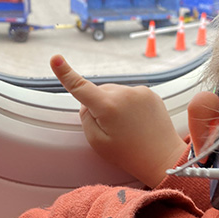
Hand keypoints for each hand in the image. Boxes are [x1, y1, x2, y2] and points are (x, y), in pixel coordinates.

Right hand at [50, 55, 186, 187]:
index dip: (66, 74)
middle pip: (99, 93)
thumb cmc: (129, 154)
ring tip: (127, 127)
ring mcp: (139, 91)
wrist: (163, 157)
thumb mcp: (98, 142)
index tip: (55, 59)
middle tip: (111, 129)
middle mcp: (124, 94)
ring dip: (114, 105)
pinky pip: (129, 94)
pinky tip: (136, 121)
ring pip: (114, 93)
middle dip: (98, 106)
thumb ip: (86, 118)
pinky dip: (128, 105)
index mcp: (108, 107)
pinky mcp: (150, 92)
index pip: (81, 88)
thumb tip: (87, 102)